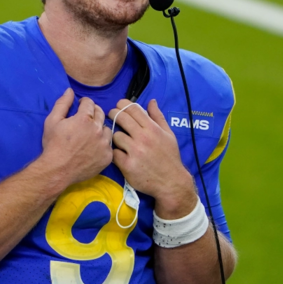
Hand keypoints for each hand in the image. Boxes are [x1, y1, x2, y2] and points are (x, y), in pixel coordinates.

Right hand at [40, 88, 112, 186]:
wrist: (57, 170)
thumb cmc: (53, 145)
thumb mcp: (52, 121)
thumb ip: (62, 104)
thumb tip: (70, 91)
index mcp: (84, 118)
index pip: (89, 103)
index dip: (83, 103)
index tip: (80, 107)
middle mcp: (98, 129)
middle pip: (100, 113)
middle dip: (93, 113)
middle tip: (85, 119)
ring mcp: (104, 144)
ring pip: (107, 129)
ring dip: (100, 128)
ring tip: (91, 134)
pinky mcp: (107, 157)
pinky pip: (109, 145)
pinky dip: (103, 144)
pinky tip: (94, 147)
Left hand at [109, 99, 197, 218]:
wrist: (171, 182)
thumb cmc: (169, 157)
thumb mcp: (168, 134)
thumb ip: (158, 117)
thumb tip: (151, 101)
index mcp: (152, 128)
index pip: (132, 108)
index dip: (122, 104)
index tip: (118, 106)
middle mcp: (143, 138)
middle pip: (120, 118)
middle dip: (113, 114)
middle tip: (112, 116)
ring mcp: (134, 152)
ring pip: (115, 136)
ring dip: (116, 137)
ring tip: (120, 140)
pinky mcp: (127, 165)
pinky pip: (114, 153)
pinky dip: (116, 153)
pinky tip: (120, 154)